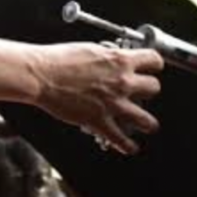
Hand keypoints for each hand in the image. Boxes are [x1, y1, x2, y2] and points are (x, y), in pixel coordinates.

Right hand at [31, 43, 163, 154]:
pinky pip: (121, 140)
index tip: (151, 68)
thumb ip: (107, 57)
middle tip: (142, 93)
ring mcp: (113, 104)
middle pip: (154, 88)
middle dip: (149, 90)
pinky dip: (127, 146)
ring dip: (148, 123)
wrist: (41, 75)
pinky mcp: (100, 121)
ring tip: (147, 124)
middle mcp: (122, 82)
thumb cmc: (58, 60)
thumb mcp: (89, 49)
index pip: (154, 60)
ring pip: (148, 120)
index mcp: (119, 60)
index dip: (154, 64)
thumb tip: (112, 60)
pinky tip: (129, 147)